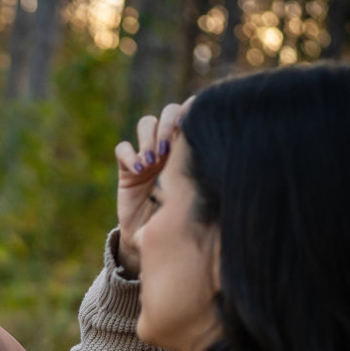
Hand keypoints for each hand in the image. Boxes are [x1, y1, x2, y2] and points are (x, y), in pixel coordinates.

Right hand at [114, 98, 191, 276]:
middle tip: (168, 148)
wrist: (152, 239)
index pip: (192, 114)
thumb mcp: (197, 197)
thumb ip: (206, 177)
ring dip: (149, 137)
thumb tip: (226, 161)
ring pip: (146, 123)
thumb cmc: (182, 220)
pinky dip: (129, 155)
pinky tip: (138, 170)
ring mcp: (148, 154)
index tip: (192, 128)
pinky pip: (123, 148)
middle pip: (169, 111)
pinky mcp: (127, 167)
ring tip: (152, 162)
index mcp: (191, 148)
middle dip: (168, 124)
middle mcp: (170, 145)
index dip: (191, 111)